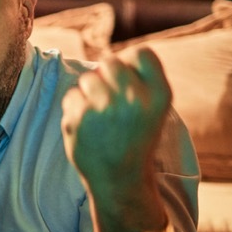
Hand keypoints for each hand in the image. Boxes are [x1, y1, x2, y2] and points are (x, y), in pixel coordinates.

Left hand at [60, 46, 171, 196]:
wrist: (119, 179)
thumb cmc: (136, 139)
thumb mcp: (155, 109)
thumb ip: (141, 79)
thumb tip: (110, 57)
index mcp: (159, 95)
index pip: (141, 53)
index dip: (129, 62)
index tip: (127, 80)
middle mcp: (134, 98)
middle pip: (110, 62)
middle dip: (106, 76)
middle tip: (109, 101)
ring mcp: (104, 107)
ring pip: (88, 78)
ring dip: (89, 92)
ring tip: (99, 116)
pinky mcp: (79, 117)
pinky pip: (72, 96)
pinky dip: (75, 109)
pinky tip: (88, 127)